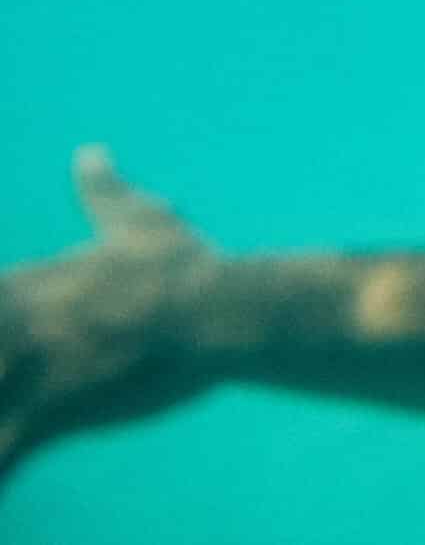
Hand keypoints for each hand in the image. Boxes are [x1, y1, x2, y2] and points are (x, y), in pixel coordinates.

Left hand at [0, 149, 215, 492]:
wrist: (216, 314)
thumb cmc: (182, 269)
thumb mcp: (141, 221)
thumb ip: (103, 192)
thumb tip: (89, 152)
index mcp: (32, 282)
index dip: (0, 313)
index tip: (14, 325)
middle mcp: (19, 324)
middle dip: (0, 353)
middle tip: (17, 357)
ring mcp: (31, 369)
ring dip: (2, 389)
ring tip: (24, 390)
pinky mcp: (52, 413)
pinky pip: (7, 450)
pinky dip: (2, 458)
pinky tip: (14, 455)